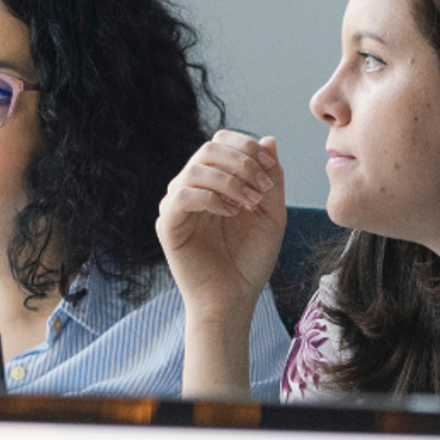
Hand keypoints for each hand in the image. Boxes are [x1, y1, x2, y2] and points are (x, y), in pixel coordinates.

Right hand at [156, 130, 287, 322]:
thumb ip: (272, 180)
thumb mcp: (271, 215)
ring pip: (195, 170)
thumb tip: (269, 140)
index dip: (246, 147)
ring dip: (229, 180)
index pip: (220, 142)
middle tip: (263, 188)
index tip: (270, 170)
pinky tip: (231, 213)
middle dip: (241, 162)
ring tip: (250, 203)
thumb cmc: (250, 261)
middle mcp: (192, 189)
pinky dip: (210, 198)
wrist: (235, 300)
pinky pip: (181, 196)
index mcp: (214, 182)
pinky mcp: (167, 226)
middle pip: (208, 149)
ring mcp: (176, 206)